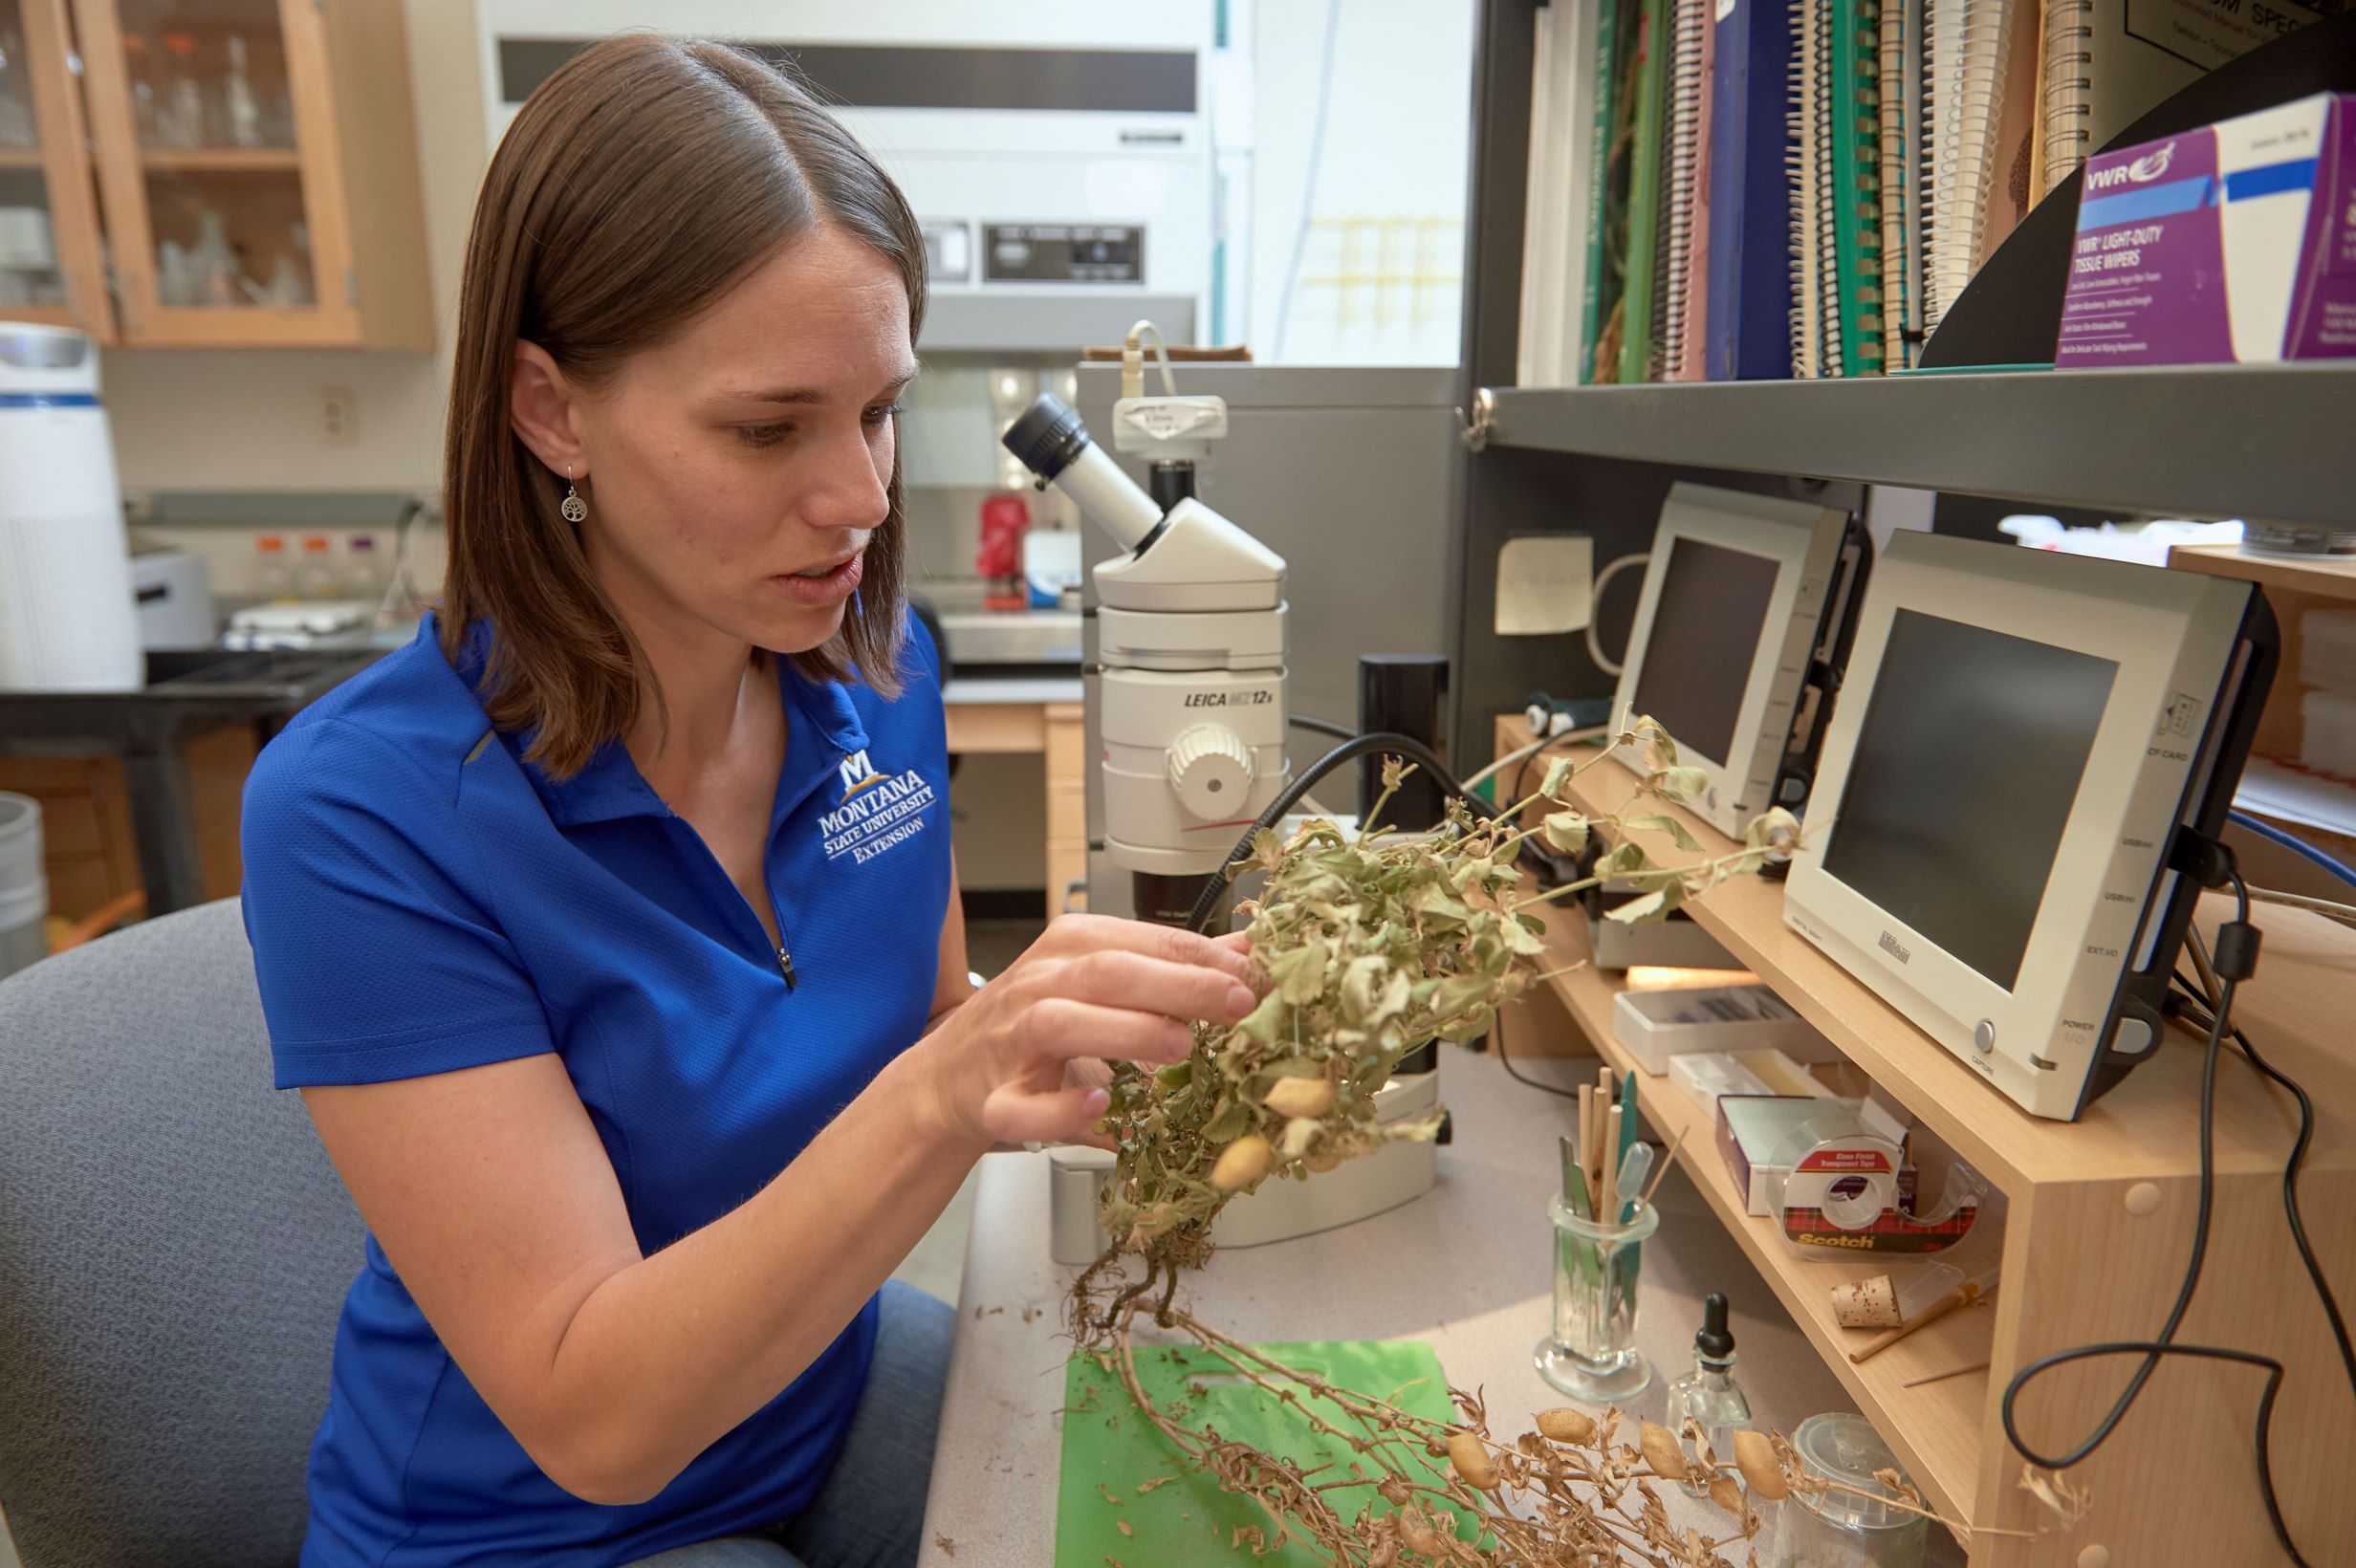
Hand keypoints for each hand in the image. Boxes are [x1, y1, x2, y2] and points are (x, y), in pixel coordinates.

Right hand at [914, 917, 1257, 1149]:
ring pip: (1062, 1023)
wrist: (946, 1080)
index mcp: (1069, 948)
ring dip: (1125, 1031)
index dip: (1204, 956)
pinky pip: (1025, 1105)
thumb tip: (1247, 948)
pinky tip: (1102, 1103)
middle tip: (1238, 1002)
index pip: (1143, 940)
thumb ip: (1169, 967)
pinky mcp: (993, 1102)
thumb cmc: (1033, 1028)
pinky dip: (1063, 1107)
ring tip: (1180, 1044)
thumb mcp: (1099, 985)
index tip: (1257, 973)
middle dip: (1179, 984)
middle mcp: (1038, 984)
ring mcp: (1011, 1042)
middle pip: (1108, 971)